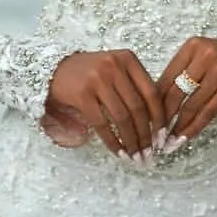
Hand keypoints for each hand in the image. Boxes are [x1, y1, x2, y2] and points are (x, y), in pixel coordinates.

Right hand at [45, 49, 164, 156]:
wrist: (54, 70)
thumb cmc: (91, 74)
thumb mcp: (116, 70)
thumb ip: (134, 87)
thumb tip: (156, 124)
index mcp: (128, 59)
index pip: (151, 92)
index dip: (160, 118)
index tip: (162, 137)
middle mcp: (114, 66)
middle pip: (138, 107)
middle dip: (145, 135)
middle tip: (149, 153)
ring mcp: (97, 79)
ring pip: (122, 118)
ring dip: (131, 141)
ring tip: (135, 157)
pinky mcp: (82, 95)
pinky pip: (102, 124)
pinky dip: (112, 141)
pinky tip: (118, 152)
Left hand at [155, 36, 216, 146]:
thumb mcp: (202, 56)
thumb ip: (182, 72)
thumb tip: (158, 103)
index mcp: (191, 47)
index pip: (166, 77)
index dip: (154, 102)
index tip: (148, 119)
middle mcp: (204, 55)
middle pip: (176, 92)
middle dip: (164, 117)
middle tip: (155, 135)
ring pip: (192, 104)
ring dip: (179, 126)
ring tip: (169, 141)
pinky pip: (208, 111)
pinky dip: (195, 126)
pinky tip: (187, 137)